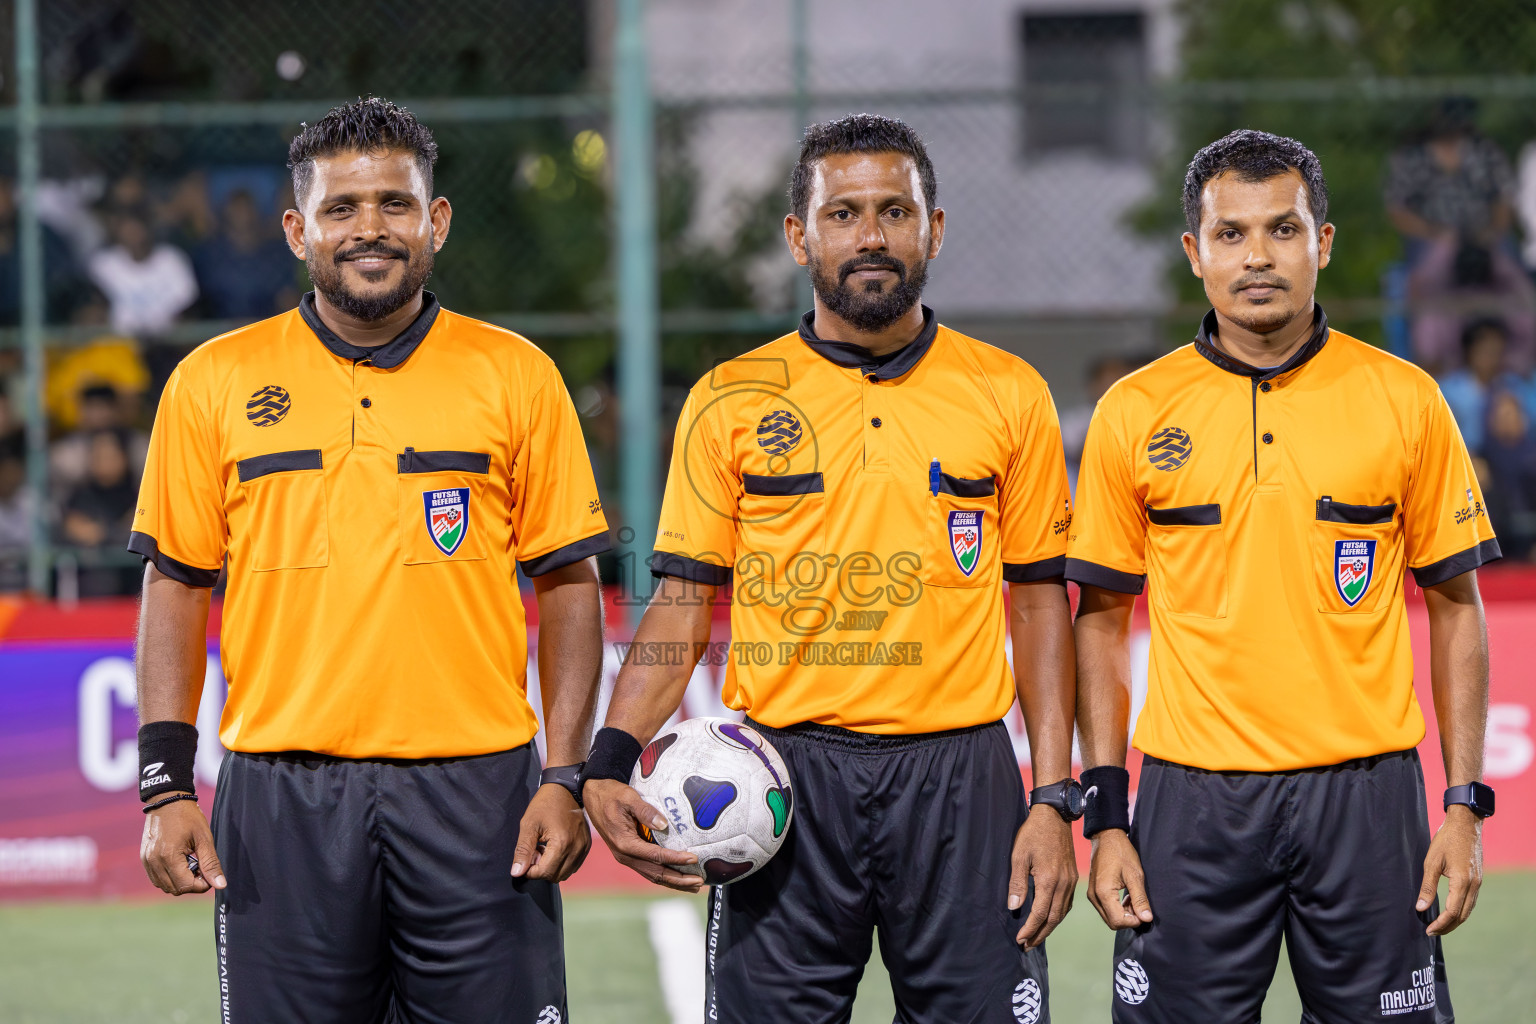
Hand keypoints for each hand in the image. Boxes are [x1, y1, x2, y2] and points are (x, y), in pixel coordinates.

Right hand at [140, 793, 224, 895]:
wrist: (167, 801)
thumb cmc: (188, 817)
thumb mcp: (204, 838)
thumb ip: (211, 863)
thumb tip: (220, 885)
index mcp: (168, 856)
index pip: (185, 886)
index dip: (201, 885)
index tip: (209, 873)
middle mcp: (154, 862)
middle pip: (174, 889)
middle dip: (191, 884)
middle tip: (201, 867)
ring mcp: (147, 861)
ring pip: (164, 886)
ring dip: (180, 882)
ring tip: (190, 864)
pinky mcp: (144, 859)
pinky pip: (156, 878)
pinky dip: (169, 877)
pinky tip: (179, 863)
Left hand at [511, 784, 591, 882]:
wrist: (565, 789)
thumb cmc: (545, 804)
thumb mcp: (528, 825)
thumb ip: (522, 850)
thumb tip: (517, 872)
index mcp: (561, 843)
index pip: (544, 873)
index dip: (530, 870)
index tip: (527, 856)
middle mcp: (576, 848)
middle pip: (555, 876)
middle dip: (542, 869)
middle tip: (536, 851)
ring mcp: (583, 848)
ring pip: (565, 874)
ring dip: (552, 867)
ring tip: (546, 849)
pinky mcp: (586, 846)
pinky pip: (573, 866)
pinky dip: (562, 863)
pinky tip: (556, 848)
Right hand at [583, 778, 702, 892]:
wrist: (591, 796)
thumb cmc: (610, 794)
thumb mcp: (628, 797)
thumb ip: (645, 811)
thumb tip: (664, 825)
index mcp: (624, 843)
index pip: (655, 856)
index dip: (676, 859)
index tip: (693, 858)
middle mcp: (625, 855)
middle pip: (656, 873)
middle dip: (678, 879)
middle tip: (699, 881)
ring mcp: (626, 857)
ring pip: (652, 875)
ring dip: (673, 882)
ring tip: (693, 884)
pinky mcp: (628, 854)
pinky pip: (648, 869)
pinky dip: (664, 875)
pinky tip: (677, 876)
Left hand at [1009, 806, 1077, 948]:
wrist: (1054, 817)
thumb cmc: (1033, 834)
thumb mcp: (1019, 856)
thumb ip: (1017, 884)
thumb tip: (1013, 908)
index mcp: (1049, 880)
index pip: (1039, 914)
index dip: (1029, 929)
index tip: (1020, 940)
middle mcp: (1063, 884)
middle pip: (1053, 918)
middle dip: (1040, 935)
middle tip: (1027, 946)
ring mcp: (1071, 881)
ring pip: (1062, 913)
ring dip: (1049, 927)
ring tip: (1036, 937)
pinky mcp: (1073, 877)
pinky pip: (1067, 903)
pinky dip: (1058, 915)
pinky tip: (1049, 918)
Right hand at [1087, 828, 1151, 929]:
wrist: (1106, 837)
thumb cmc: (1121, 853)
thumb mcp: (1135, 875)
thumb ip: (1140, 898)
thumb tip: (1146, 919)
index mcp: (1103, 892)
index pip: (1117, 921)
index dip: (1133, 921)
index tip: (1144, 912)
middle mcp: (1094, 896)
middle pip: (1112, 922)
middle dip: (1128, 919)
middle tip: (1140, 906)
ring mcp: (1092, 894)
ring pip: (1109, 917)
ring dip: (1123, 914)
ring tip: (1134, 900)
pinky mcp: (1093, 892)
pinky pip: (1105, 908)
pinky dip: (1117, 908)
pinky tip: (1126, 897)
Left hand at [1417, 805, 1483, 935]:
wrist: (1465, 824)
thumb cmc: (1446, 840)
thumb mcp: (1431, 862)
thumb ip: (1427, 886)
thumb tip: (1420, 907)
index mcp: (1462, 882)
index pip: (1452, 912)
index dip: (1440, 924)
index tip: (1428, 930)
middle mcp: (1474, 886)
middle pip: (1462, 915)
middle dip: (1448, 926)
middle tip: (1432, 932)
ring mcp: (1478, 883)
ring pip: (1468, 909)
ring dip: (1455, 920)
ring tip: (1440, 925)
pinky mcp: (1478, 879)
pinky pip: (1471, 901)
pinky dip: (1461, 910)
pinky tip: (1450, 911)